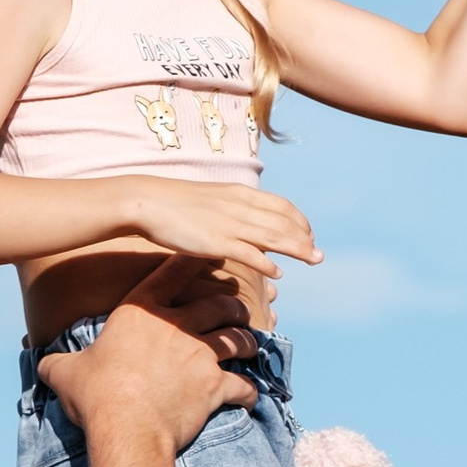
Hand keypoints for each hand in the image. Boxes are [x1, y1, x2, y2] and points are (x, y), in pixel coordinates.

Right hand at [45, 259, 258, 456]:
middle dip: (233, 304)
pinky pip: (242, 385)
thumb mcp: (66, 373)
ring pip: (236, 338)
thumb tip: (40, 363)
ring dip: (247, 341)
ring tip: (250, 344)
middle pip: (218, 304)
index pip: (172, 273)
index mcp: (141, 312)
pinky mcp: (214, 385)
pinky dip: (249, 392)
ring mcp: (199, 354)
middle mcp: (176, 326)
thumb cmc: (95, 396)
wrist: (125, 429)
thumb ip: (57, 362)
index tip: (209, 253)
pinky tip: (249, 396)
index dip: (193, 260)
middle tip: (238, 309)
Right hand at [124, 173, 320, 295]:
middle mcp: (240, 206)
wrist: (148, 201)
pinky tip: (278, 272)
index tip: (308, 236)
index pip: (281, 206)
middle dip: (305, 238)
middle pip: (284, 222)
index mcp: (240, 194)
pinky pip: (250, 253)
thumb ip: (231, 210)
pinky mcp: (216, 241)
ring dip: (298, 249)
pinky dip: (267, 263)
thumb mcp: (211, 200)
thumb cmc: (175, 203)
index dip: (299, 222)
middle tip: (318, 255)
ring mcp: (230, 224)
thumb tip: (245, 224)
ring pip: (274, 236)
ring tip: (313, 260)